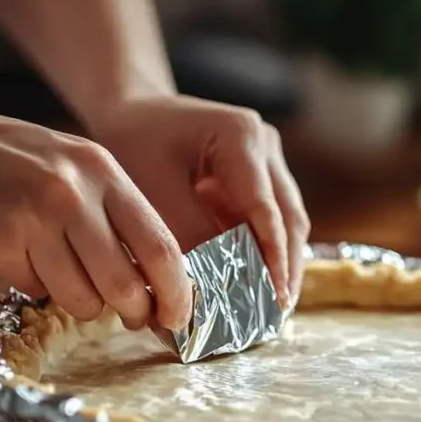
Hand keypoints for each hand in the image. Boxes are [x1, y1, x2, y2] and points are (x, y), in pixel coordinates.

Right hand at [0, 90, 191, 329]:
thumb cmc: (6, 158)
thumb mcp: (72, 165)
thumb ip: (112, 211)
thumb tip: (153, 279)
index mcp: (102, 171)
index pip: (161, 245)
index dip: (177, 291)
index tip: (179, 316)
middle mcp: (72, 194)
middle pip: (125, 284)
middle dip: (134, 312)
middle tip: (132, 318)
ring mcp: (32, 220)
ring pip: (81, 299)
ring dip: (81, 303)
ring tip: (64, 275)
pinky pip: (36, 291)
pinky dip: (36, 286)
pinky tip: (19, 255)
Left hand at [93, 96, 310, 305]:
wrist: (132, 108)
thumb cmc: (135, 140)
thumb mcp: (151, 188)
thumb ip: (183, 234)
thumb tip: (207, 288)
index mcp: (241, 137)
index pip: (265, 209)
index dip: (272, 258)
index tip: (275, 298)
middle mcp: (265, 145)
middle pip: (288, 217)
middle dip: (285, 267)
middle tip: (278, 313)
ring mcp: (267, 159)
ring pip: (286, 221)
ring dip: (280, 263)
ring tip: (272, 307)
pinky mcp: (260, 176)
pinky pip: (269, 220)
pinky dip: (264, 252)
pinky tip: (256, 285)